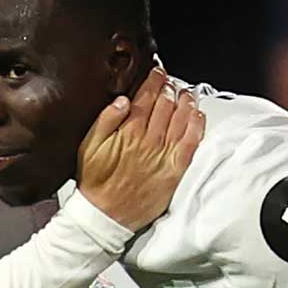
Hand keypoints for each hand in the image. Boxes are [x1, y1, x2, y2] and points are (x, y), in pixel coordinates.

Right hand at [76, 67, 205, 230]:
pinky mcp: (175, 170)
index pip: (146, 97)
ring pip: (181, 119)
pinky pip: (191, 143)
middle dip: (169, 87)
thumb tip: (123, 99)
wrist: (106, 216)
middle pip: (165, 105)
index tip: (157, 71)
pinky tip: (198, 114)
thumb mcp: (88, 147)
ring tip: (186, 91)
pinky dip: (197, 126)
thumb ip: (105, 120)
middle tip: (171, 80)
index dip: (154, 81)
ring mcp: (164, 155)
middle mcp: (149, 140)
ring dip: (185, 101)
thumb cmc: (95, 182)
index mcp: (128, 131)